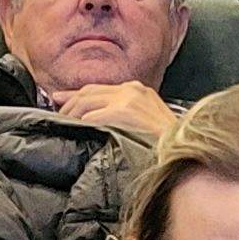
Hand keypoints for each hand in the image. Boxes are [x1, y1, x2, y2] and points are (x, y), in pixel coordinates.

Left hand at [54, 81, 176, 137]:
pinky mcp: (124, 112)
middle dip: (68, 104)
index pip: (98, 89)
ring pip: (86, 101)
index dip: (75, 95)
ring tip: (63, 126)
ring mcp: (128, 100)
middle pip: (89, 92)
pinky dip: (81, 123)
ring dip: (71, 115)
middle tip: (56, 115)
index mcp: (137, 90)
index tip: (59, 100)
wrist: (182, 151)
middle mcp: (132, 90)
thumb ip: (121, 115)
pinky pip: (92, 116)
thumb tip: (92, 118)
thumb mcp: (145, 122)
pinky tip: (76, 131)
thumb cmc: (165, 144)